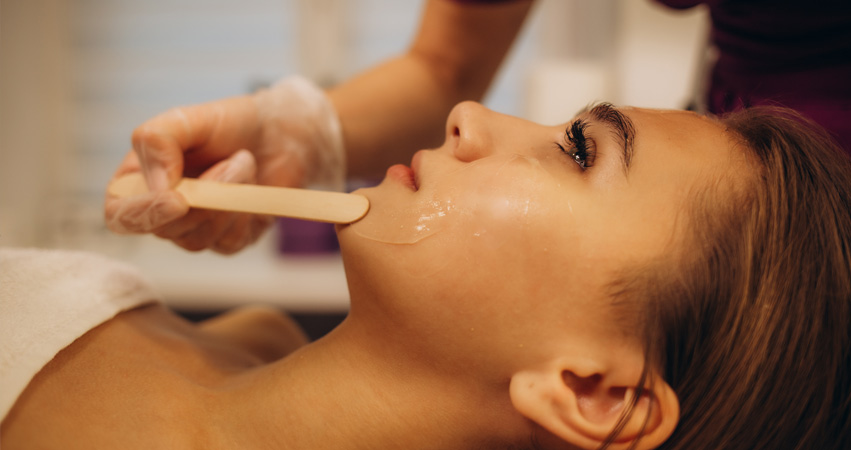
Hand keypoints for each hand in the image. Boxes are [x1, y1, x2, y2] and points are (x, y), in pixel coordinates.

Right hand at [104, 77, 344, 253]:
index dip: (143, 214)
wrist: (279, 133)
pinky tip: (252, 186)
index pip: (119, 215)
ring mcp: (193, 230)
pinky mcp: (226, 241)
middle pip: (164, 230)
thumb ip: (157, 141)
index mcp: (136, 181)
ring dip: (230, 198)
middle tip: (235, 159)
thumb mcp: (186, 118)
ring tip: (244, 162)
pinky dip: (246, 211)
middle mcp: (160, 212)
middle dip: (206, 196)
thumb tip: (159, 187)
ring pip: (198, 238)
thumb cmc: (229, 123)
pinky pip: (229, 242)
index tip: (178, 200)